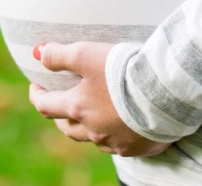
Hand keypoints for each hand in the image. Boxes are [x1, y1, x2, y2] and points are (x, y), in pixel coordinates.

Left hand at [28, 41, 171, 156]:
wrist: (165, 92)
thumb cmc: (124, 71)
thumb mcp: (87, 54)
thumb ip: (59, 55)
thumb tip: (37, 52)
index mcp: (77, 108)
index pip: (46, 106)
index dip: (37, 95)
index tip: (36, 86)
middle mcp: (93, 130)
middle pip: (68, 128)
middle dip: (61, 116)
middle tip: (61, 104)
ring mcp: (115, 142)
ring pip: (94, 138)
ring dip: (89, 127)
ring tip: (93, 115)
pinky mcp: (138, 148)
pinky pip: (121, 145)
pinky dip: (117, 135)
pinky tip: (123, 125)